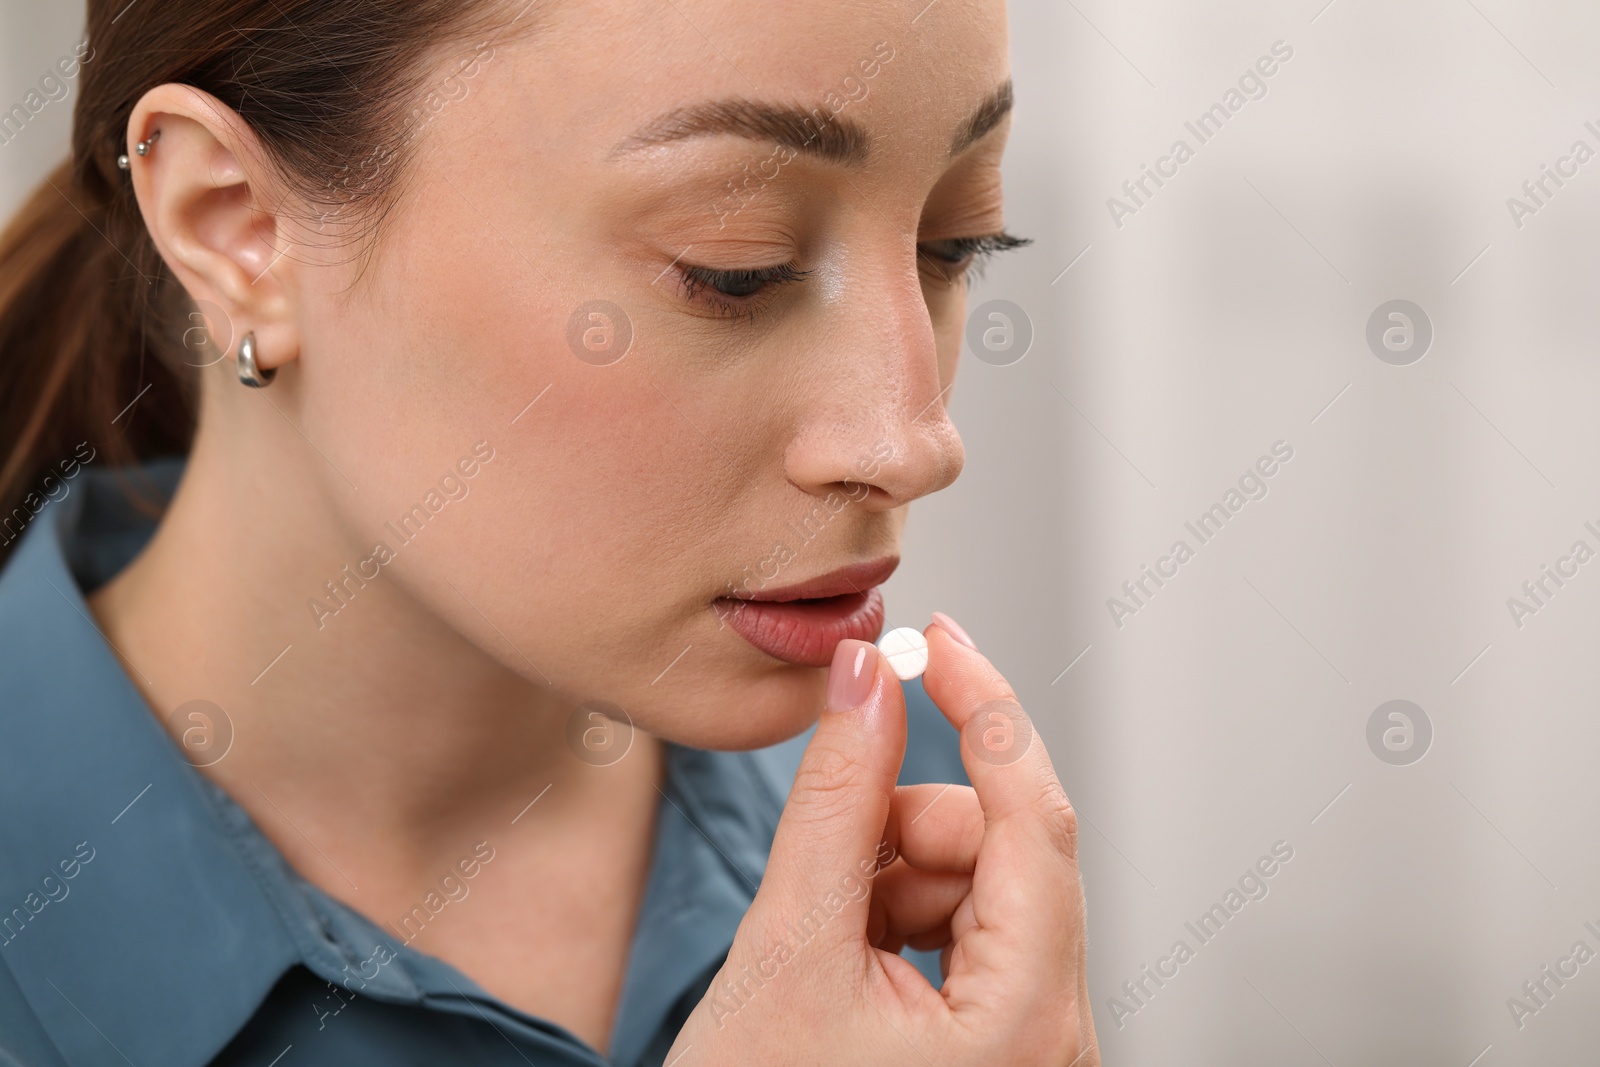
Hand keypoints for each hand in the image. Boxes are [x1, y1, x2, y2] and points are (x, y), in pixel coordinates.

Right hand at [665, 621, 1098, 1065]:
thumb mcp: (786, 945)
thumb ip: (831, 799)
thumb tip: (863, 680)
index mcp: (1026, 1024)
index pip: (1038, 819)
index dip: (987, 711)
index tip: (936, 641)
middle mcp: (1056, 1037)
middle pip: (1010, 852)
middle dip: (913, 823)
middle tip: (830, 844)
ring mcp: (1032, 1044)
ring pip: (984, 884)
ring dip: (897, 872)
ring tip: (824, 930)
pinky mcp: (1001, 1043)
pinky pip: (969, 927)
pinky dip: (902, 911)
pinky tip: (846, 953)